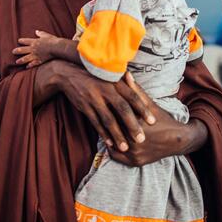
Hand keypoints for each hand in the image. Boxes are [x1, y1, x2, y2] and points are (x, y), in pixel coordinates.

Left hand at [13, 30, 58, 67]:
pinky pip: (33, 64)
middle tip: (13, 52)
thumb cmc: (52, 40)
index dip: (21, 41)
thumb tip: (37, 31)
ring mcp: (36, 55)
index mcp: (35, 41)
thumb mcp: (46, 35)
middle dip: (17, 51)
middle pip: (23, 50)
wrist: (56, 47)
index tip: (18, 41)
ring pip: (26, 58)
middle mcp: (33, 48)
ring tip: (17, 62)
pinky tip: (27, 67)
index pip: (26, 41)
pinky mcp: (39, 60)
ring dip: (21, 60)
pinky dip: (29, 65)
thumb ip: (40, 33)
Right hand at [35, 61, 156, 151]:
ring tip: (125, 147)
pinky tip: (109, 143)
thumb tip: (140, 91)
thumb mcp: (108, 75)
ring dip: (117, 134)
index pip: (132, 96)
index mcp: (114, 81)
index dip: (143, 108)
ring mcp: (94, 99)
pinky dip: (103, 133)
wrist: (68, 74)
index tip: (153, 121)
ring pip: (108, 119)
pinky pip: (95, 123)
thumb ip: (123, 83)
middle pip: (122, 109)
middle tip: (141, 139)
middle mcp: (105, 90)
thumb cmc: (93, 75)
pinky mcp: (85, 107)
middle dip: (132, 125)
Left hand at [108, 74, 208, 165]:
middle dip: (105, 121)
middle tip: (96, 113)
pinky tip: (108, 139)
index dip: (107, 109)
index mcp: (137, 125)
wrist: (177, 140)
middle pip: (113, 130)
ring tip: (100, 125)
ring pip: (113, 144)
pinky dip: (112, 148)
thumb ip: (135, 90)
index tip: (100, 102)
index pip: (115, 116)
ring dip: (107, 135)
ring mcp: (135, 154)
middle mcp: (135, 142)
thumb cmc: (162, 118)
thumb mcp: (149, 103)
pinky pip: (116, 156)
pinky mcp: (135, 162)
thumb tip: (125, 74)